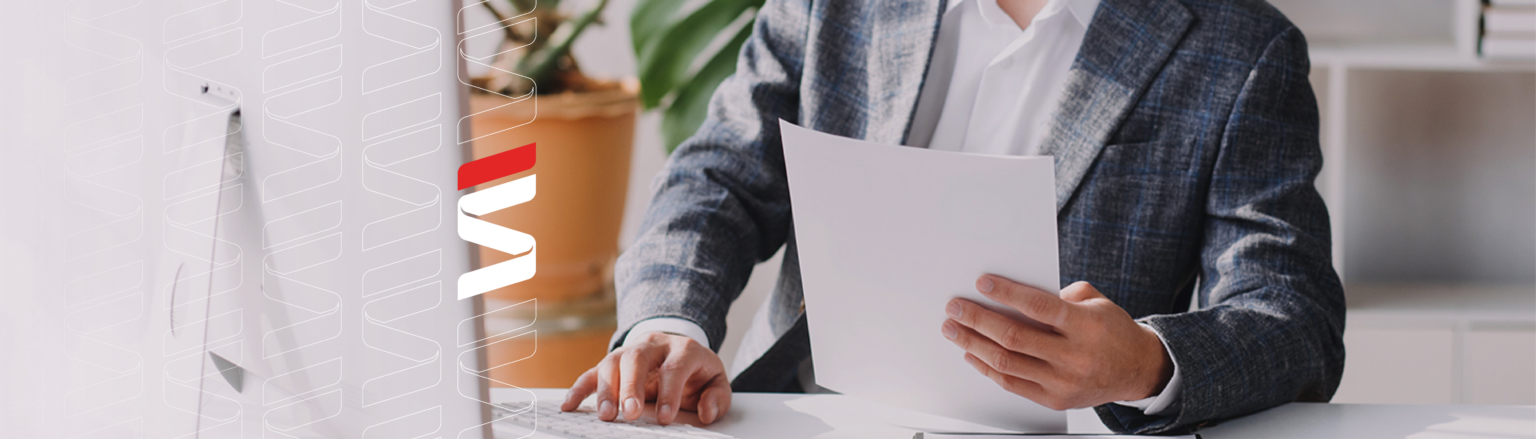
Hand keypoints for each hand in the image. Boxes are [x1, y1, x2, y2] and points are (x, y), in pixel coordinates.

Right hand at [563, 332, 731, 424]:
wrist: (679, 351)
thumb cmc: (697, 373)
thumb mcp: (716, 382)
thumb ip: (718, 397)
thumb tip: (706, 411)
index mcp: (682, 350)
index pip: (674, 367)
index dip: (670, 392)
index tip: (666, 417)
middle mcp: (653, 346)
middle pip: (637, 358)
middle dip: (632, 386)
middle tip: (631, 412)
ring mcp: (630, 352)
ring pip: (612, 362)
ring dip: (606, 389)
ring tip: (606, 415)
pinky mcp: (613, 363)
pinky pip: (592, 372)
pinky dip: (580, 388)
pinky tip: (570, 405)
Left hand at [941, 276, 1173, 410]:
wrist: (1137, 370)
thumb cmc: (1112, 331)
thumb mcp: (1095, 302)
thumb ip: (1059, 294)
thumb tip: (1014, 294)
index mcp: (1086, 326)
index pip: (1038, 306)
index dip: (1006, 294)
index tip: (981, 283)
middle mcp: (1074, 356)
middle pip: (1014, 337)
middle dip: (977, 320)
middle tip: (955, 308)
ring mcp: (1063, 382)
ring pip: (1006, 362)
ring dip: (973, 344)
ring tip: (954, 329)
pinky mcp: (1054, 399)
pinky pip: (1011, 383)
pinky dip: (987, 368)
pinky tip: (973, 353)